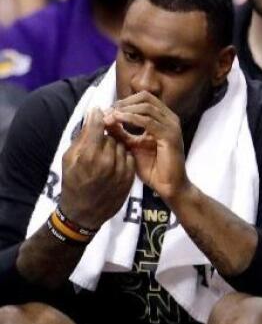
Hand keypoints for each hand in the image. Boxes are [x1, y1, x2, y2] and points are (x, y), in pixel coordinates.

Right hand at [59, 108, 135, 228]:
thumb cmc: (72, 183)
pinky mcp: (130, 177)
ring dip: (115, 145)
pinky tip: (113, 161)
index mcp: (89, 155)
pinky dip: (122, 156)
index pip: (99, 126)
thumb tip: (92, 116)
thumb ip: (82, 138)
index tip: (98, 110)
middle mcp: (107, 161)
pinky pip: (128, 157)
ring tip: (105, 152)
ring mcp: (121, 170)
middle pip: (112, 135)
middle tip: (99, 139)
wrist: (85, 212)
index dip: (98, 116)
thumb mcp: (69, 159)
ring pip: (122, 145)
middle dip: (106, 134)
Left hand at [103, 92, 189, 201]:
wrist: (169, 186)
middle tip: (107, 112)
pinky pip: (148, 121)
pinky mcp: (170, 136)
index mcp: (164, 119)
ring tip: (109, 117)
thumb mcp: (132, 146)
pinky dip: (130, 119)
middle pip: (145, 98)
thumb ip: (121, 133)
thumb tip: (105, 119)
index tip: (107, 110)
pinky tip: (118, 121)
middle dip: (123, 103)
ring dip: (124, 110)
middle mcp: (170, 119)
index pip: (144, 98)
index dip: (124, 101)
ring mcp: (172, 126)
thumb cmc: (153, 168)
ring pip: (146, 106)